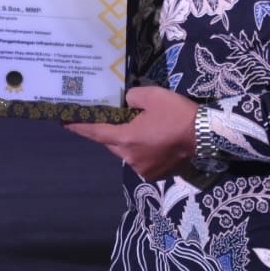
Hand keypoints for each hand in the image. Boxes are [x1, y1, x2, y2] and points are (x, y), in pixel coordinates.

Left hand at [64, 86, 198, 180]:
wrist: (207, 136)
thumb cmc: (177, 114)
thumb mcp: (152, 96)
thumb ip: (131, 98)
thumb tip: (126, 104)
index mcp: (126, 139)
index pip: (95, 132)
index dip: (78, 127)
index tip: (62, 122)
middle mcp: (130, 158)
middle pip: (110, 142)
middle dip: (106, 131)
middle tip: (104, 117)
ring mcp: (143, 169)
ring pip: (126, 151)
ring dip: (127, 140)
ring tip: (136, 126)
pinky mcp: (156, 174)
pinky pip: (140, 159)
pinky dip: (141, 149)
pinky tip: (152, 138)